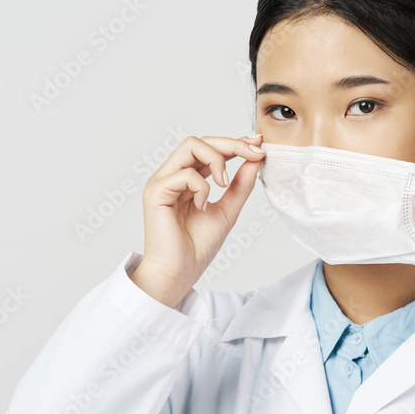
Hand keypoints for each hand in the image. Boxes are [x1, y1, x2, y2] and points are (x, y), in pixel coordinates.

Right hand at [130, 133, 265, 306]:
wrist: (180, 273)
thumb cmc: (197, 246)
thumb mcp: (228, 210)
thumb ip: (240, 185)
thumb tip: (256, 159)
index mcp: (186, 180)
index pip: (209, 149)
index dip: (234, 142)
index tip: (259, 143)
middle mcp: (172, 176)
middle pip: (200, 141)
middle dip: (231, 144)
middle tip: (255, 153)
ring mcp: (161, 182)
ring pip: (190, 146)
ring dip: (217, 159)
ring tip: (225, 184)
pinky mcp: (155, 192)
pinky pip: (184, 174)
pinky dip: (201, 187)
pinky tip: (203, 206)